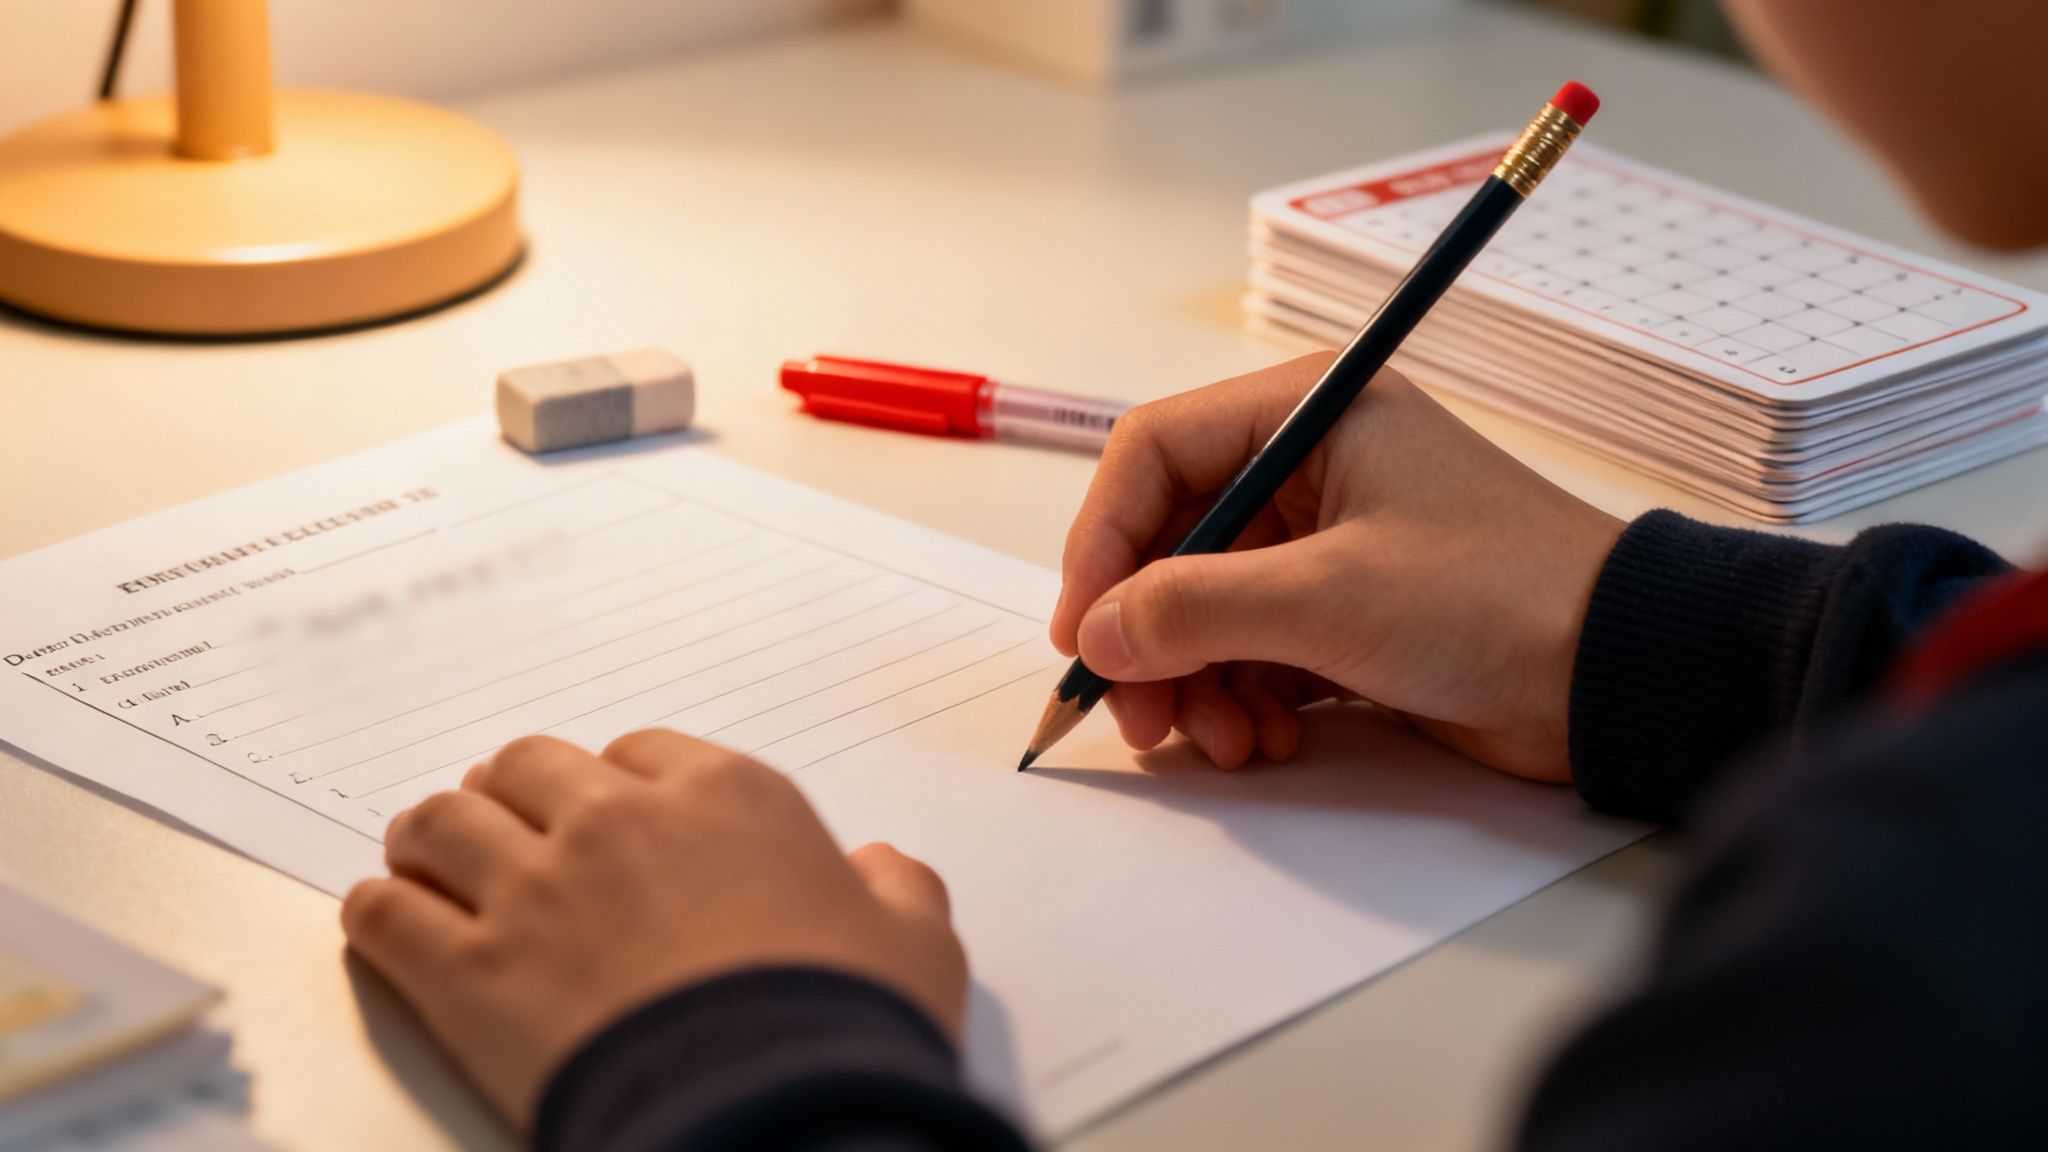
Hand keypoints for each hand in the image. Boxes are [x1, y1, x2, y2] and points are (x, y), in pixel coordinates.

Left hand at [341, 730, 966, 1128]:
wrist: (776, 1108)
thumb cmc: (848, 1020)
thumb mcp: (916, 946)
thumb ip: (899, 892)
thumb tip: (886, 870)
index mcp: (728, 796)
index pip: (641, 752)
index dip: (617, 783)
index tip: (607, 811)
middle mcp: (619, 821)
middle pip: (526, 768)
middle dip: (512, 793)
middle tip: (503, 824)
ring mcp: (535, 891)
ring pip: (442, 824)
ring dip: (431, 838)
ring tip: (424, 860)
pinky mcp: (469, 973)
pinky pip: (388, 914)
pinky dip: (379, 909)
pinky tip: (383, 916)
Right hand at [1052, 353, 1623, 781]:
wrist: (1622, 675)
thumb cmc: (1494, 600)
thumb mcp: (1330, 598)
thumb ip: (1195, 608)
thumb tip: (1095, 635)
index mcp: (1310, 414)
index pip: (1154, 454)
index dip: (1102, 543)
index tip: (1083, 634)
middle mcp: (1310, 466)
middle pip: (1172, 541)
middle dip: (1149, 634)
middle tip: (1141, 717)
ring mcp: (1328, 542)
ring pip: (1205, 605)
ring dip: (1194, 680)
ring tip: (1223, 742)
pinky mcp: (1347, 612)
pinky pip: (1252, 648)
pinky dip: (1241, 698)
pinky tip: (1267, 741)